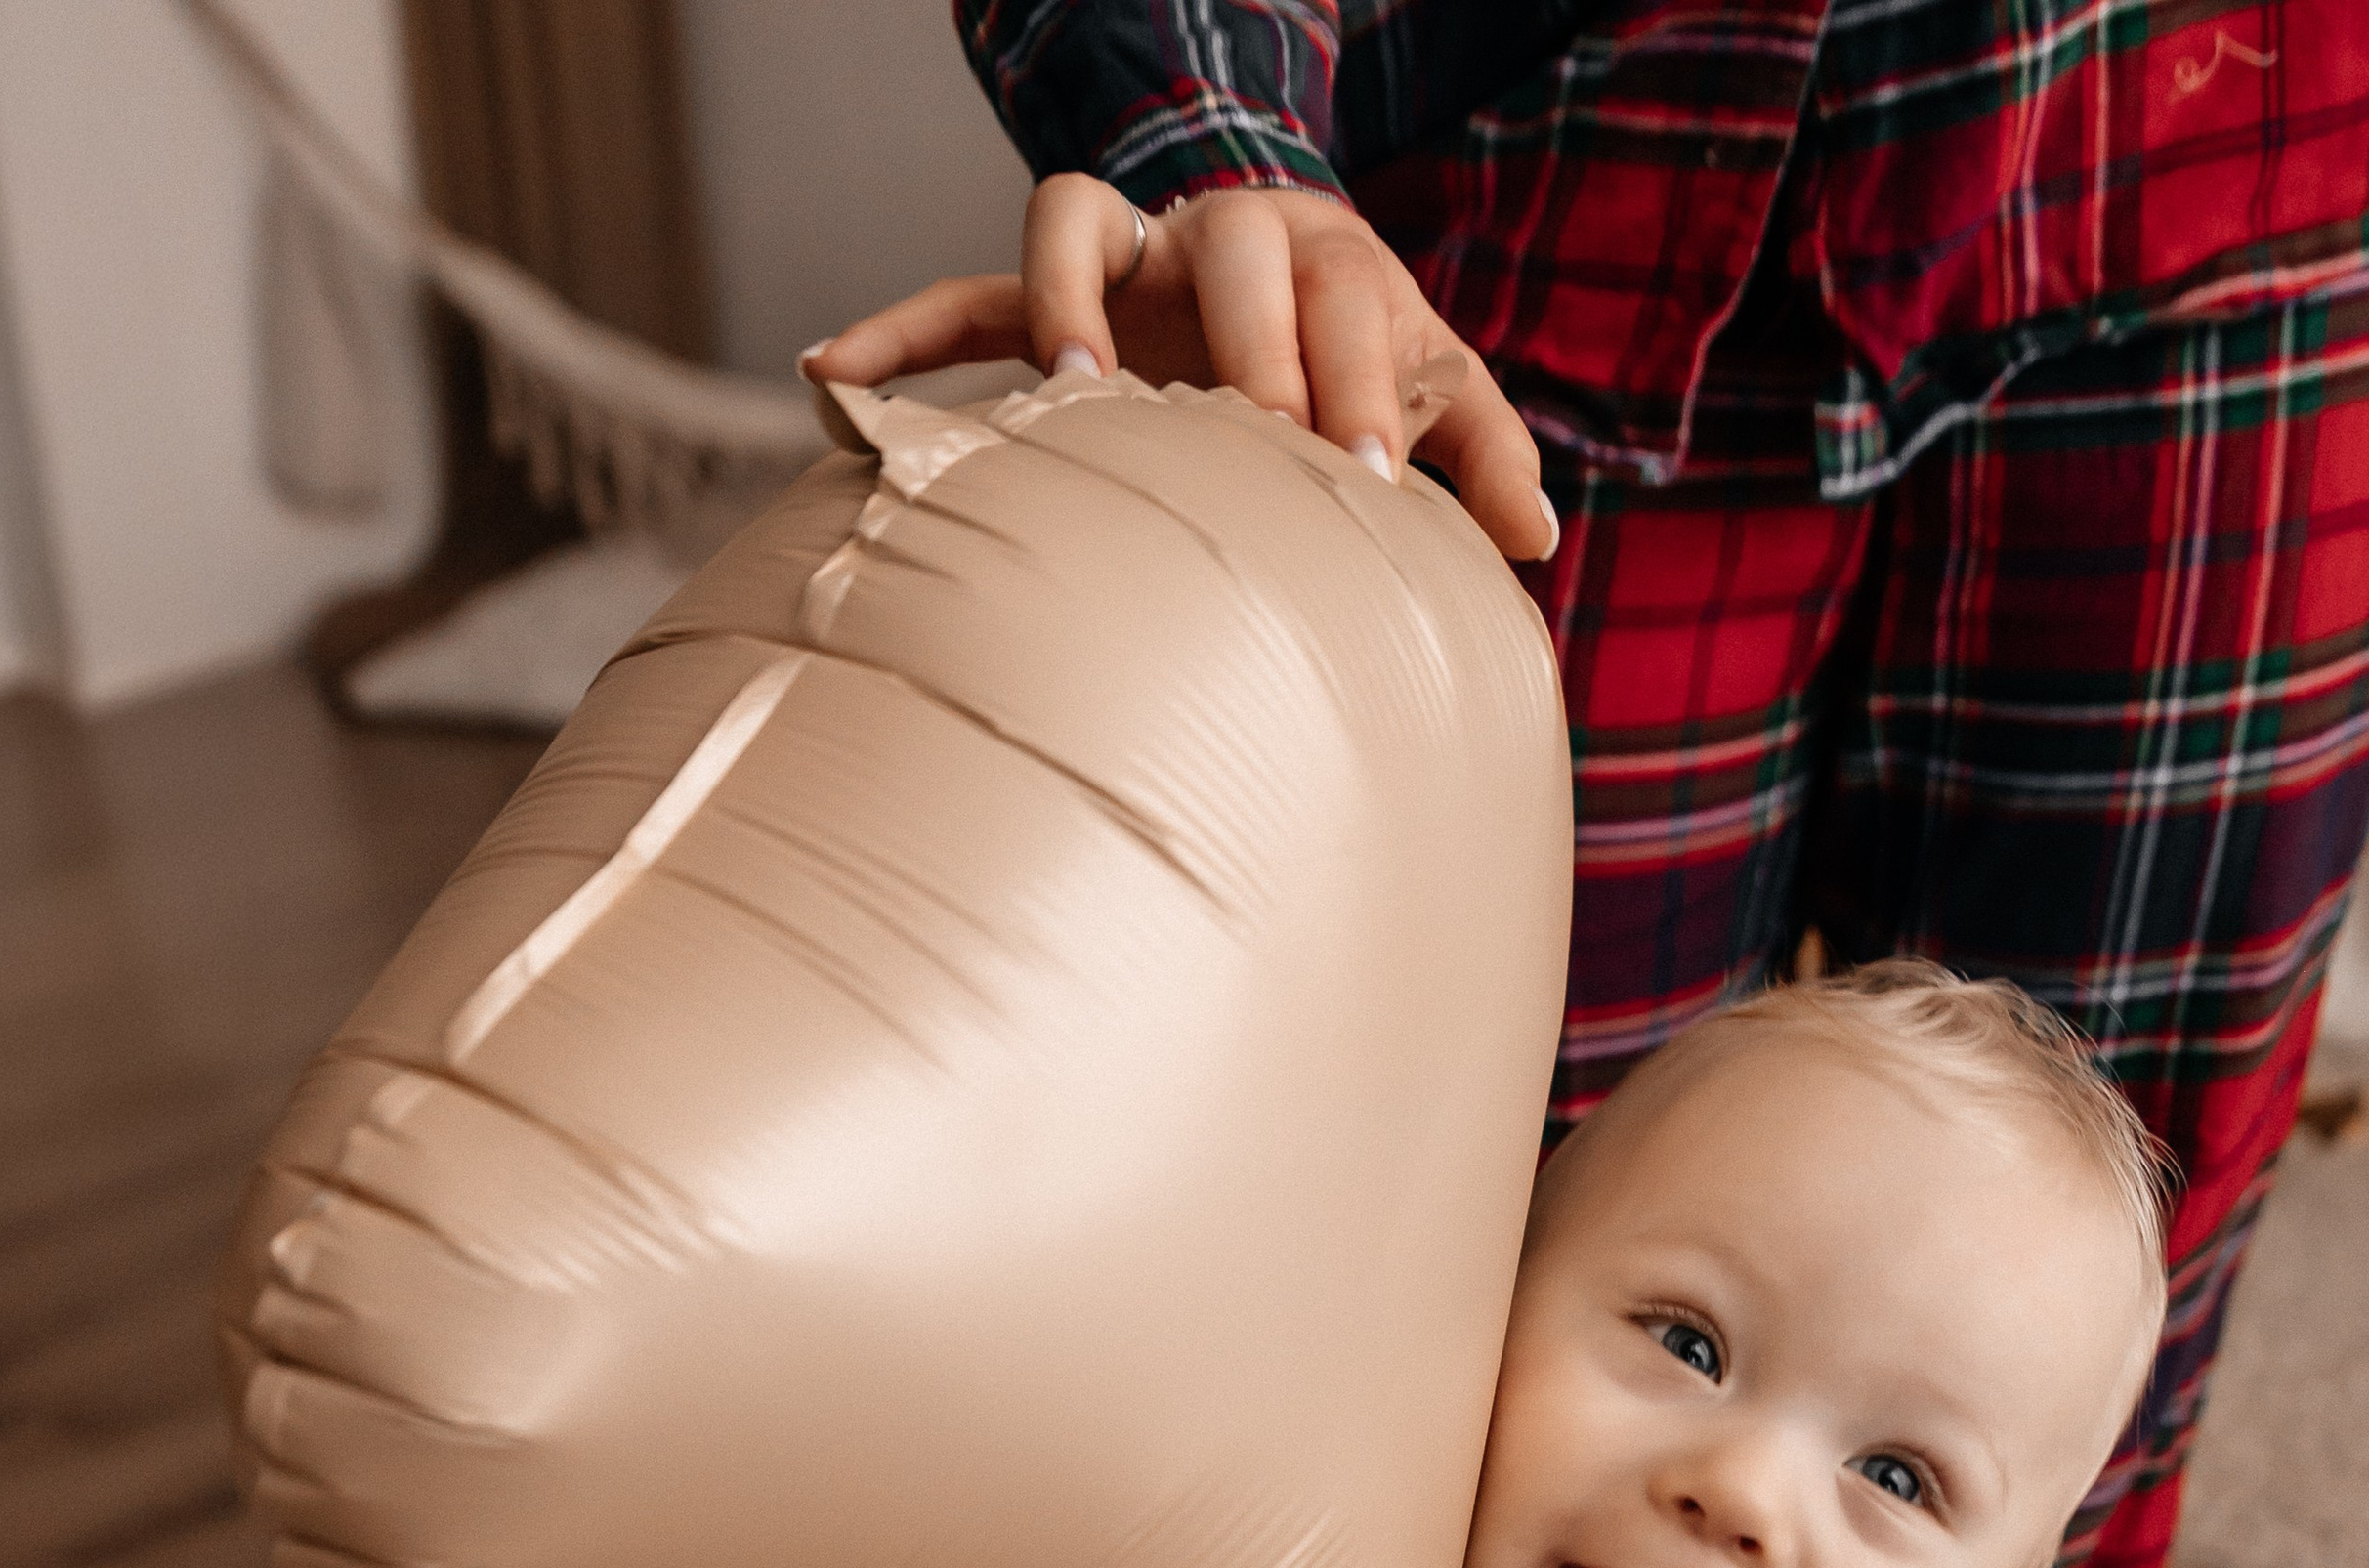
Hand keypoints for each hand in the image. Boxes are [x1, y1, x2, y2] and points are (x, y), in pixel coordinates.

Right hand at [803, 172, 1555, 566]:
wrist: (1281, 283)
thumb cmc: (1358, 357)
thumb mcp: (1431, 390)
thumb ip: (1480, 452)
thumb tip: (1536, 541)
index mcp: (1320, 252)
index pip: (1348, 293)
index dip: (1359, 376)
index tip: (1363, 477)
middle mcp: (1217, 234)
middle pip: (1225, 245)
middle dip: (1244, 340)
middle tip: (1253, 437)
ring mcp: (1125, 262)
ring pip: (1075, 225)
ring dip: (1068, 300)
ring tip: (1073, 394)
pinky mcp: (1048, 302)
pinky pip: (958, 300)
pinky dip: (897, 330)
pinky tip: (832, 375)